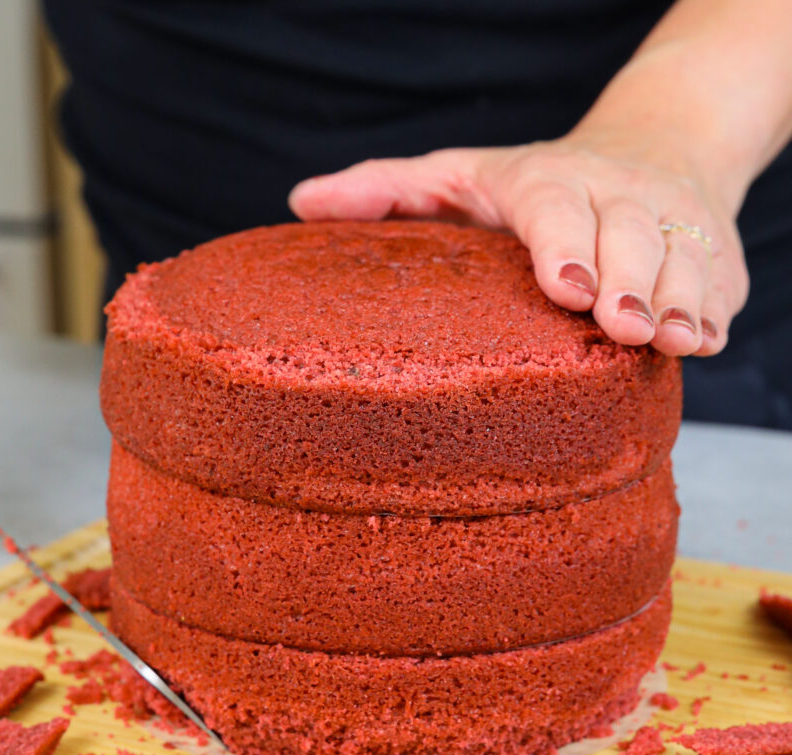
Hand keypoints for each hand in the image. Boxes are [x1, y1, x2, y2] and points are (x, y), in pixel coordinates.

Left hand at [289, 137, 749, 356]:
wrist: (654, 146)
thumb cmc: (539, 182)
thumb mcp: (460, 176)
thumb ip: (387, 188)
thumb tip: (301, 202)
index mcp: (552, 182)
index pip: (562, 207)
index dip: (567, 245)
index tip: (565, 288)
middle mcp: (619, 196)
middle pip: (633, 235)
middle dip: (631, 281)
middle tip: (623, 327)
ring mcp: (675, 223)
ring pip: (686, 262)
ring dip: (681, 302)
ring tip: (671, 341)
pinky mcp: (714, 253)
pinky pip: (720, 287)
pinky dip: (713, 314)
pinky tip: (700, 341)